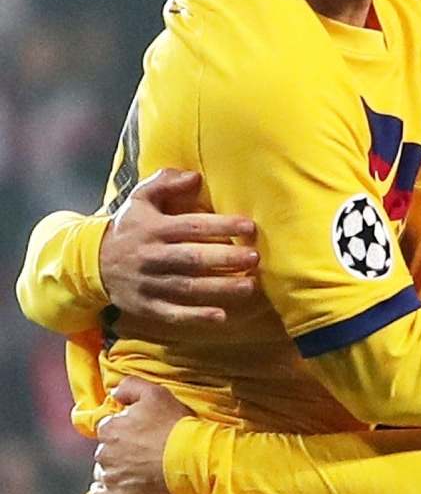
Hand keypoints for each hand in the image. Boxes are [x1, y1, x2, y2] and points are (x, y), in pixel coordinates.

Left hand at [92, 377, 193, 493]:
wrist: (196, 459)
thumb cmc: (177, 426)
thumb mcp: (157, 394)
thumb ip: (129, 386)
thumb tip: (114, 392)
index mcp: (110, 429)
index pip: (108, 430)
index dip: (125, 432)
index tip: (141, 436)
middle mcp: (104, 454)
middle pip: (105, 453)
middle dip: (120, 453)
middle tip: (144, 455)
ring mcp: (111, 479)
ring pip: (104, 475)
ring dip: (117, 473)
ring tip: (140, 473)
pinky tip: (121, 491)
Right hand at [101, 169, 258, 326]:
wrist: (91, 263)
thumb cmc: (129, 228)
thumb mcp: (140, 200)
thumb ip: (165, 183)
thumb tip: (195, 176)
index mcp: (152, 229)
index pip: (191, 226)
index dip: (221, 226)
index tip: (249, 227)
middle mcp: (150, 257)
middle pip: (192, 258)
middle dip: (225, 258)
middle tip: (254, 258)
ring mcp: (148, 284)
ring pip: (187, 287)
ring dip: (220, 288)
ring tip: (250, 286)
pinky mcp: (145, 306)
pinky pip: (172, 313)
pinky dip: (196, 316)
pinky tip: (221, 316)